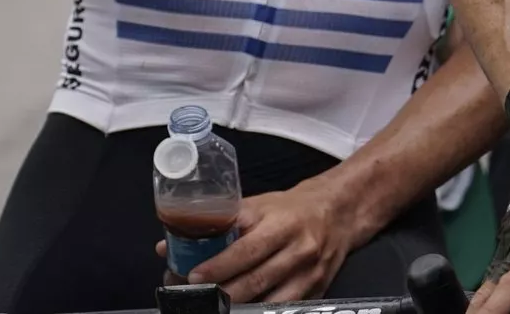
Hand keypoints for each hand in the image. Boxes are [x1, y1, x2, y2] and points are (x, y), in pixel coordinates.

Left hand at [159, 177, 364, 302]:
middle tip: (198, 297)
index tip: (193, 277)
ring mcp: (309, 274)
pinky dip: (262, 311)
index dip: (219, 265)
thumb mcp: (259, 206)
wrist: (338, 214)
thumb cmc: (292, 209)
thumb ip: (219, 225)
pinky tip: (244, 310)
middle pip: (256, 279)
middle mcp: (298, 249)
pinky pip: (285, 308)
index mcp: (281, 223)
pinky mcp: (317, 292)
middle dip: (223, 292)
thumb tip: (171, 245)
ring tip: (216, 306)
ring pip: (271, 300)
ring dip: (240, 306)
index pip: (247, 248)